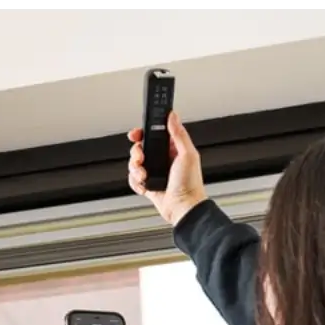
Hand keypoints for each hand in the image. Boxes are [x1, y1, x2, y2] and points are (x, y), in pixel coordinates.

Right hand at [127, 111, 207, 226]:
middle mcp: (163, 159)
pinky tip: (144, 184)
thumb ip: (179, 134)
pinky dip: (136, 182)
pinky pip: (134, 179)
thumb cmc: (190, 185)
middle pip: (141, 148)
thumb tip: (173, 116)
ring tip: (144, 174)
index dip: (144, 132)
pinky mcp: (149, 185)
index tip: (137, 133)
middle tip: (140, 157)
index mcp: (173, 149)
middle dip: (137, 152)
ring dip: (136, 168)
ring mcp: (155, 172)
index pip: (155, 134)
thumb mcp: (187, 154)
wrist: (183, 209)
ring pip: (135, 163)